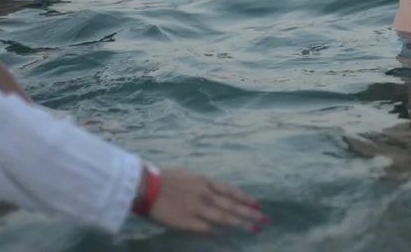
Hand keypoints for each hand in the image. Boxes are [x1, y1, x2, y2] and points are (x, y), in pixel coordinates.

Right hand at [147, 167, 267, 234]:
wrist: (145, 186)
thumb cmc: (164, 178)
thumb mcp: (188, 175)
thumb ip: (202, 184)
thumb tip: (213, 190)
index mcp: (204, 181)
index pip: (230, 191)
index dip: (244, 198)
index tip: (257, 204)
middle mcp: (204, 194)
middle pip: (231, 205)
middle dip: (249, 213)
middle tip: (264, 219)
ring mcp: (197, 208)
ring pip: (223, 217)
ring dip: (239, 223)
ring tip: (253, 229)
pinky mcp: (186, 221)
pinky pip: (206, 228)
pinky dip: (218, 232)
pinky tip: (228, 236)